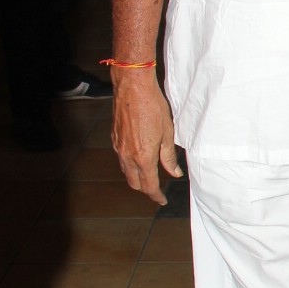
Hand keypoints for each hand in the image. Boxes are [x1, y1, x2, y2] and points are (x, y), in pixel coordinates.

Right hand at [111, 71, 181, 204]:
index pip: (149, 185)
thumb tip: (174, 172)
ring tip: (149, 174)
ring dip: (136, 177)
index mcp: (143, 157)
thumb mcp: (167, 133)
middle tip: (157, 189)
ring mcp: (119, 147)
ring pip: (126, 171)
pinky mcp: (114, 138)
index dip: (156, 195)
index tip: (162, 200)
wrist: (132, 87)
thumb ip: (168, 156)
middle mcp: (128, 156)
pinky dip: (129, 164)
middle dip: (145, 188)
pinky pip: (121, 159)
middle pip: (134, 183)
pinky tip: (139, 158)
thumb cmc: (153, 107)